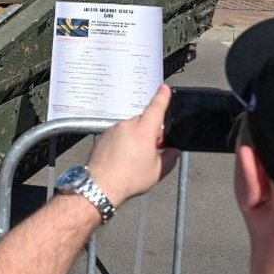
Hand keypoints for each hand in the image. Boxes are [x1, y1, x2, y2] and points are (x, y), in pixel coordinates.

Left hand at [87, 85, 180, 206]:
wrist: (101, 185)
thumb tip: (173, 152)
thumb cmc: (128, 179)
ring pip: (131, 129)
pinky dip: (123, 143)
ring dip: (136, 138)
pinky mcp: (103, 136)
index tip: (165, 88)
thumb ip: (170, 158)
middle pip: (144, 122)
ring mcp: (113, 129)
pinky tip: (122, 160)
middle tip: (152, 151)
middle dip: (151, 133)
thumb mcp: (158, 171)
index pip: (156, 107)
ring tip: (134, 160)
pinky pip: (118, 135)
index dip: (163, 97)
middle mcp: (127, 125)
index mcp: (144, 130)